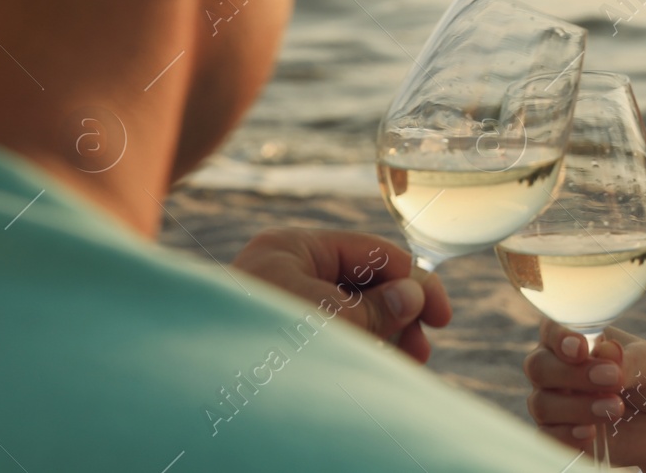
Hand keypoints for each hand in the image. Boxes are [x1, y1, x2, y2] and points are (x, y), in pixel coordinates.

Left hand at [232, 228, 449, 362]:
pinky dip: (354, 349)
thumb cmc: (265, 349)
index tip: (442, 316)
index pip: (368, 252)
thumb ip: (381, 306)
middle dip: (396, 315)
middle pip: (358, 284)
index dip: (413, 280)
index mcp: (290, 248)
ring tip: (400, 366)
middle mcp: (280, 271)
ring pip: (345, 314)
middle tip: (421, 350)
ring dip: (379, 337)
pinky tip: (371, 369)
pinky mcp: (268, 341)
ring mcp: (273, 305)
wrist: (204, 397)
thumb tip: (414, 295)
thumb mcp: (336, 319)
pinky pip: (324, 337)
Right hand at [524, 318, 645, 469]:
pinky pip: (548, 436)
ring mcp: (559, 401)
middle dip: (572, 374)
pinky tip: (592, 432)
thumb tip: (605, 353)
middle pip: (538, 366)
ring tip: (617, 408)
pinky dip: (567, 434)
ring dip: (577, 406)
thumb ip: (630, 359)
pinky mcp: (564, 434)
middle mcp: (561, 367)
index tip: (581, 349)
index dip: (558, 337)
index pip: (551, 329)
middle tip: (612, 379)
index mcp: (580, 338)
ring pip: (542, 403)